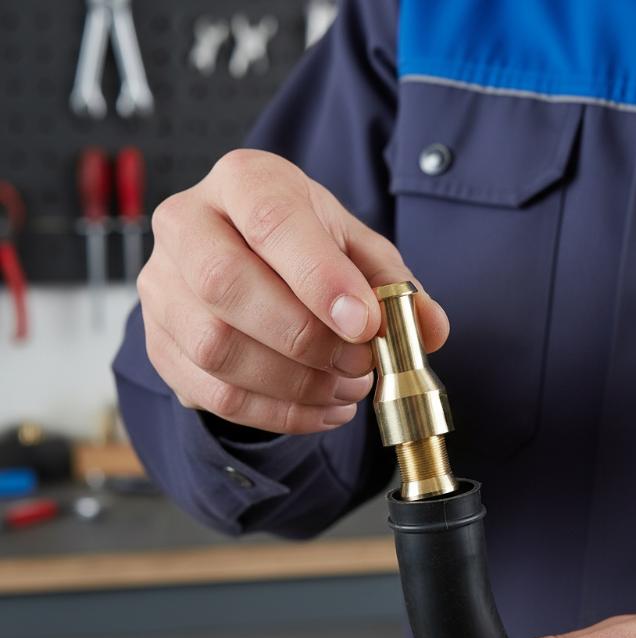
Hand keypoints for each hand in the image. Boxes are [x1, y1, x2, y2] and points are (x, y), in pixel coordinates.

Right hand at [138, 149, 447, 433]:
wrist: (241, 258)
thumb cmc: (301, 247)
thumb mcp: (354, 248)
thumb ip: (392, 284)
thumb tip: (430, 328)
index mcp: (243, 182)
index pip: (271, 221)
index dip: (319, 278)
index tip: (365, 323)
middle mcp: (186, 225)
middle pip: (226, 284)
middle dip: (306, 338)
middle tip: (361, 364)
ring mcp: (162, 288)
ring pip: (216, 348)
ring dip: (295, 383)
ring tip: (348, 388)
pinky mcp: (161, 344)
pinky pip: (214, 394)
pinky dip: (278, 414)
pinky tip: (322, 410)